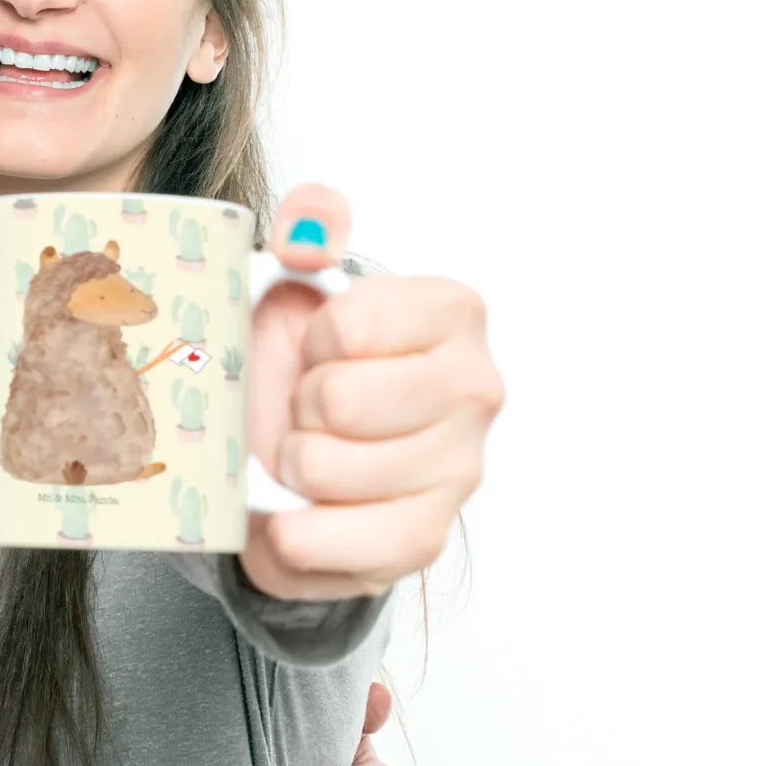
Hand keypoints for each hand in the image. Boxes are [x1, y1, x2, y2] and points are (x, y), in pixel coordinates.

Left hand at [241, 183, 503, 599]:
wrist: (303, 441)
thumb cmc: (307, 355)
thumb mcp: (299, 277)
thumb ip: (309, 229)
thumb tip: (310, 222)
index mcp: (453, 312)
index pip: (349, 326)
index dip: (308, 340)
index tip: (317, 346)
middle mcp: (476, 389)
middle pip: (338, 401)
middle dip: (297, 405)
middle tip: (307, 405)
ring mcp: (459, 469)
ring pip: (325, 470)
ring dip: (289, 463)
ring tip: (304, 449)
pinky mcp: (426, 538)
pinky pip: (341, 544)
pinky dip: (295, 534)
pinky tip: (294, 512)